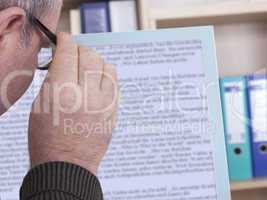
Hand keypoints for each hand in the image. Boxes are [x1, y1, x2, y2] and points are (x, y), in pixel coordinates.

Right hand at [28, 33, 117, 174]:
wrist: (67, 165)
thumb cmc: (48, 139)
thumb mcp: (40, 106)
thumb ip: (54, 79)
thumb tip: (64, 59)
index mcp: (62, 93)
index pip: (68, 53)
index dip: (66, 40)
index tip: (65, 38)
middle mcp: (86, 95)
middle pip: (90, 55)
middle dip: (81, 49)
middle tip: (75, 52)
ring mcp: (105, 103)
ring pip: (107, 66)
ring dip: (96, 62)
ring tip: (88, 69)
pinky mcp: (114, 111)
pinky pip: (115, 82)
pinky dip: (106, 76)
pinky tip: (98, 82)